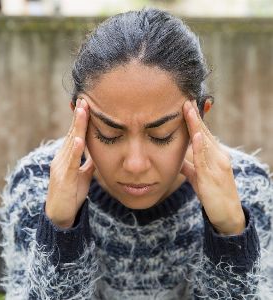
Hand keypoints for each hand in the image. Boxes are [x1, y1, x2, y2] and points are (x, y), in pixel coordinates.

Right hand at [45, 98, 94, 228]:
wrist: (60, 214)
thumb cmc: (72, 193)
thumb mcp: (83, 174)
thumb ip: (88, 162)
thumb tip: (97, 152)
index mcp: (68, 157)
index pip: (75, 134)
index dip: (80, 120)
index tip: (86, 105)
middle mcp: (62, 158)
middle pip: (72, 134)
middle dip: (78, 117)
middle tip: (84, 99)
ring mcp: (62, 167)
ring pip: (71, 144)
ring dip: (77, 127)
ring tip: (82, 111)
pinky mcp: (65, 179)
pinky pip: (72, 163)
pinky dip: (75, 151)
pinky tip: (79, 140)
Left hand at [180, 100, 245, 235]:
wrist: (226, 215)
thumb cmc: (212, 194)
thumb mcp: (198, 177)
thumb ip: (190, 166)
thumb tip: (179, 158)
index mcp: (214, 155)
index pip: (203, 133)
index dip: (194, 119)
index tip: (186, 104)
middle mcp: (218, 156)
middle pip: (204, 132)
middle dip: (194, 115)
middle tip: (185, 98)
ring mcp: (217, 165)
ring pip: (204, 141)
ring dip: (196, 124)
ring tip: (188, 108)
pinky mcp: (213, 176)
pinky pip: (204, 159)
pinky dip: (201, 146)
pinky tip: (196, 134)